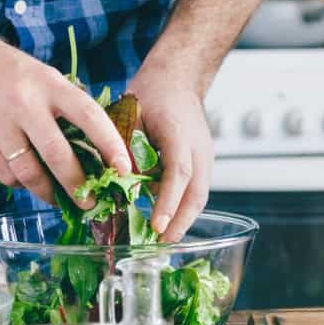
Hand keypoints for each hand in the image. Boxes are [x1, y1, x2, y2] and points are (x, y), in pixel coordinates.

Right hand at [0, 37, 130, 207]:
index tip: (125, 169)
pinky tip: (30, 182)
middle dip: (77, 185)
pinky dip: (21, 184)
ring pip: (28, 172)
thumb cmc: (19, 76)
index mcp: (51, 86)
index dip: (110, 144)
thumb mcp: (49, 79)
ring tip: (62, 201)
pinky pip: (6, 175)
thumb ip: (71, 108)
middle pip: (56, 154)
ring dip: (48, 192)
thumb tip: (104, 151)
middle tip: (91, 204)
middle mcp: (25, 104)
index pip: (89, 116)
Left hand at [127, 75, 213, 242]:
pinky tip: (168, 222)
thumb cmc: (153, 94)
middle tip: (162, 245)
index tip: (157, 225)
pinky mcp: (203, 163)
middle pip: (197, 192)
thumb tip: (118, 182)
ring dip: (184, 220)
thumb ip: (126, 147)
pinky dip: (184, 208)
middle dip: (181, 222)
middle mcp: (200, 148)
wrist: (178, 80)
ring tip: (164, 240)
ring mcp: (206, 156)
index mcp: (180, 133)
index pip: (179, 173)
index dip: (168, 201)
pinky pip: (197, 190)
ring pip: (200, 195)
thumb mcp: (131, 115)